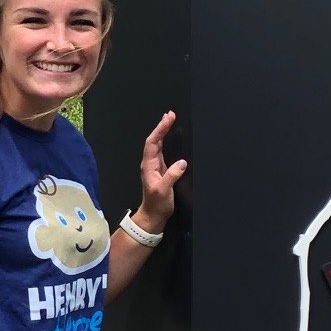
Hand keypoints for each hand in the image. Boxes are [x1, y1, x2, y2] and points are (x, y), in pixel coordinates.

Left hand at [133, 111, 188, 230]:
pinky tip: (170, 138)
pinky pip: (162, 151)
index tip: (169, 118)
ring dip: (163, 132)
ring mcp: (155, 166)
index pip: (153, 142)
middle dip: (161, 126)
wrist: (153, 215)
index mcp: (149, 165)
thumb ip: (172, 175)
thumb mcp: (164, 190)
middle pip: (154, 140)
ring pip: (157, 144)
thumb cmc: (157, 203)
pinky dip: (166, 141)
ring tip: (169, 121)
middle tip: (170, 114)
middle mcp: (150, 163)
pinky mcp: (161, 170)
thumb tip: (182, 162)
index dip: (160, 129)